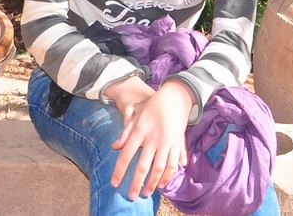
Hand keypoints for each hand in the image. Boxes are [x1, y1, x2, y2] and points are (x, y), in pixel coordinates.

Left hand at [104, 77, 194, 199]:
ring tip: (148, 193)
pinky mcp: (178, 143)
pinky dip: (169, 175)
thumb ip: (126, 132)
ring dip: (153, 183)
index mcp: (140, 131)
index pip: (126, 155)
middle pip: (143, 166)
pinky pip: (173, 163)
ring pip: (160, 168)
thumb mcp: (136, 114)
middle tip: (132, 196)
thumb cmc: (152, 106)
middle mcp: (153, 138)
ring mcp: (167, 142)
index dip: (120, 171)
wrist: (175, 96)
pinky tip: (163, 183)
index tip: (115, 184)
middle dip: (137, 183)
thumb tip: (114, 146)